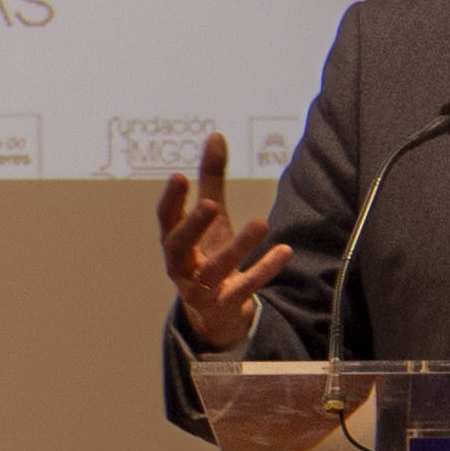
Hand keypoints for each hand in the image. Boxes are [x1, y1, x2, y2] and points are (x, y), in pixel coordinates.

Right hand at [158, 131, 292, 352]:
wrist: (217, 314)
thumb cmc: (210, 256)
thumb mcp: (212, 219)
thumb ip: (211, 180)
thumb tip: (216, 136)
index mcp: (174, 244)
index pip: (166, 220)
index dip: (172, 201)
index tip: (180, 177)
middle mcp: (180, 267)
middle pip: (180, 246)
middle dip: (194, 225)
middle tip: (212, 204)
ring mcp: (200, 290)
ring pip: (216, 269)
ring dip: (238, 247)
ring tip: (261, 222)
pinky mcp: (225, 306)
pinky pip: (244, 288)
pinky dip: (263, 270)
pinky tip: (284, 251)